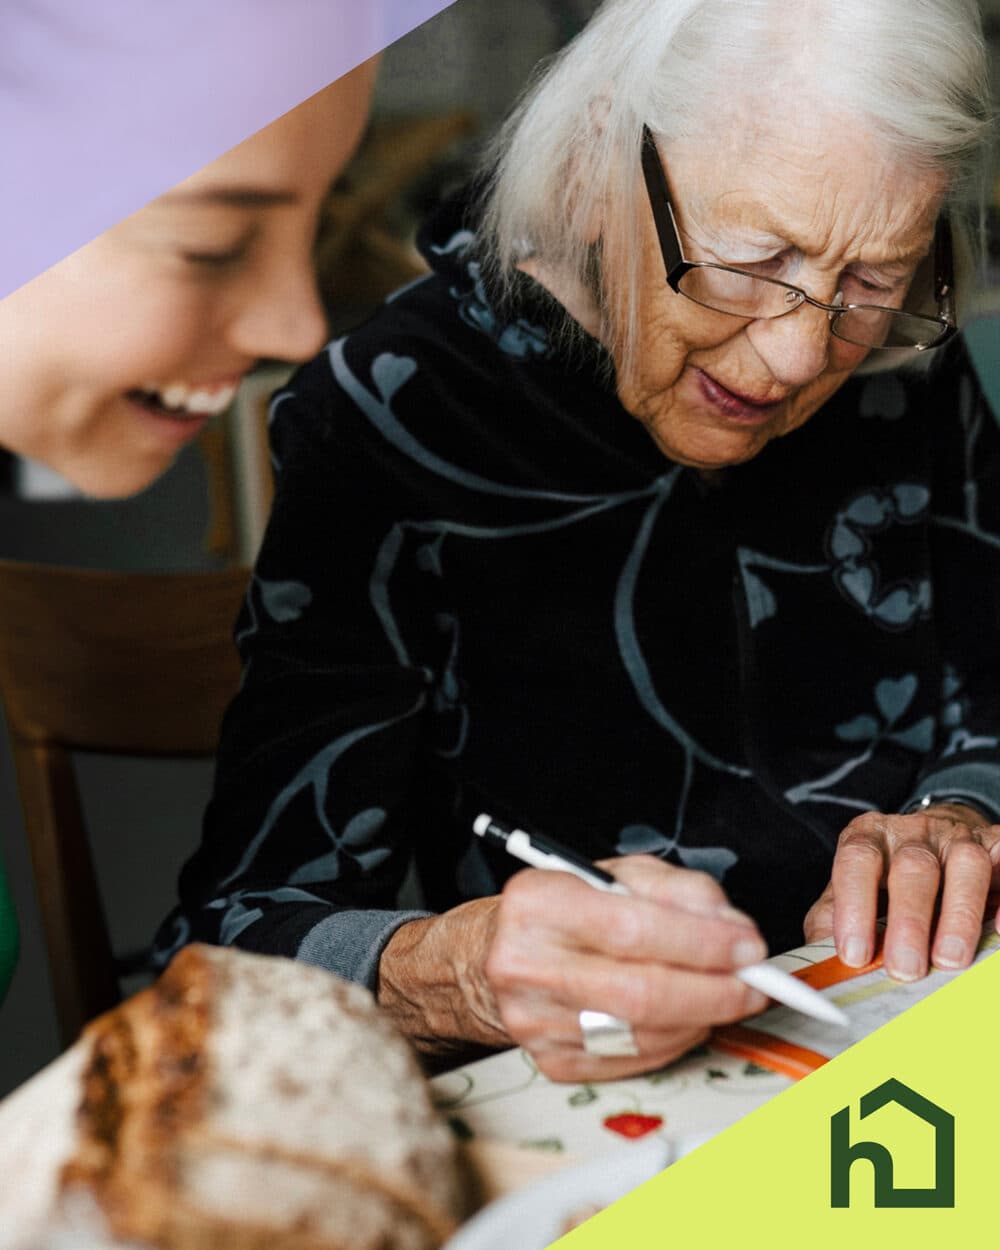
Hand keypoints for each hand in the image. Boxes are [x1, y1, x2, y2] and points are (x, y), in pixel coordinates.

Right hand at [378, 857, 768, 1081]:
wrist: (487, 957)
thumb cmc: (557, 911)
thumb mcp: (609, 873)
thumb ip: (674, 889)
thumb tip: (730, 926)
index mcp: (538, 902)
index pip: (632, 927)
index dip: (701, 941)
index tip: (746, 945)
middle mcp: (527, 963)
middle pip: (640, 991)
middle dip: (713, 990)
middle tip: (752, 982)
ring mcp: (534, 1020)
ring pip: (642, 1032)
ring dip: (701, 1017)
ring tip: (722, 996)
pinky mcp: (549, 1060)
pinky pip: (631, 1060)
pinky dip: (673, 1041)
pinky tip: (685, 1018)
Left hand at [803, 805, 999, 980]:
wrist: (933, 835)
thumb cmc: (885, 874)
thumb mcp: (850, 888)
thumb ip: (832, 918)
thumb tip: (822, 960)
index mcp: (869, 836)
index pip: (856, 860)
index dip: (854, 907)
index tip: (854, 954)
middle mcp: (914, 832)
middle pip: (913, 867)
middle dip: (909, 921)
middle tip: (905, 969)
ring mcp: (958, 837)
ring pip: (966, 864)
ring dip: (960, 914)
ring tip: (950, 960)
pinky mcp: (994, 844)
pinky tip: (999, 930)